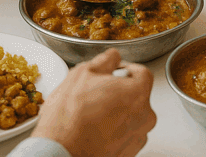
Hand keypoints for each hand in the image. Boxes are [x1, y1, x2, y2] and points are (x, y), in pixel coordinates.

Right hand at [32, 48, 155, 156]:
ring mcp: (138, 137)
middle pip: (137, 95)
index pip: (142, 72)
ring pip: (132, 116)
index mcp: (137, 92)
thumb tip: (112, 57)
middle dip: (120, 92)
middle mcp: (144, 116)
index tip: (113, 72)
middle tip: (97, 93)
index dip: (126, 69)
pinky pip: (126, 134)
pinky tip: (94, 130)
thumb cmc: (69, 118)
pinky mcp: (130, 153)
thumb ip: (104, 60)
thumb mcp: (82, 74)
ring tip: (92, 114)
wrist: (60, 153)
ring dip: (117, 112)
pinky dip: (114, 130)